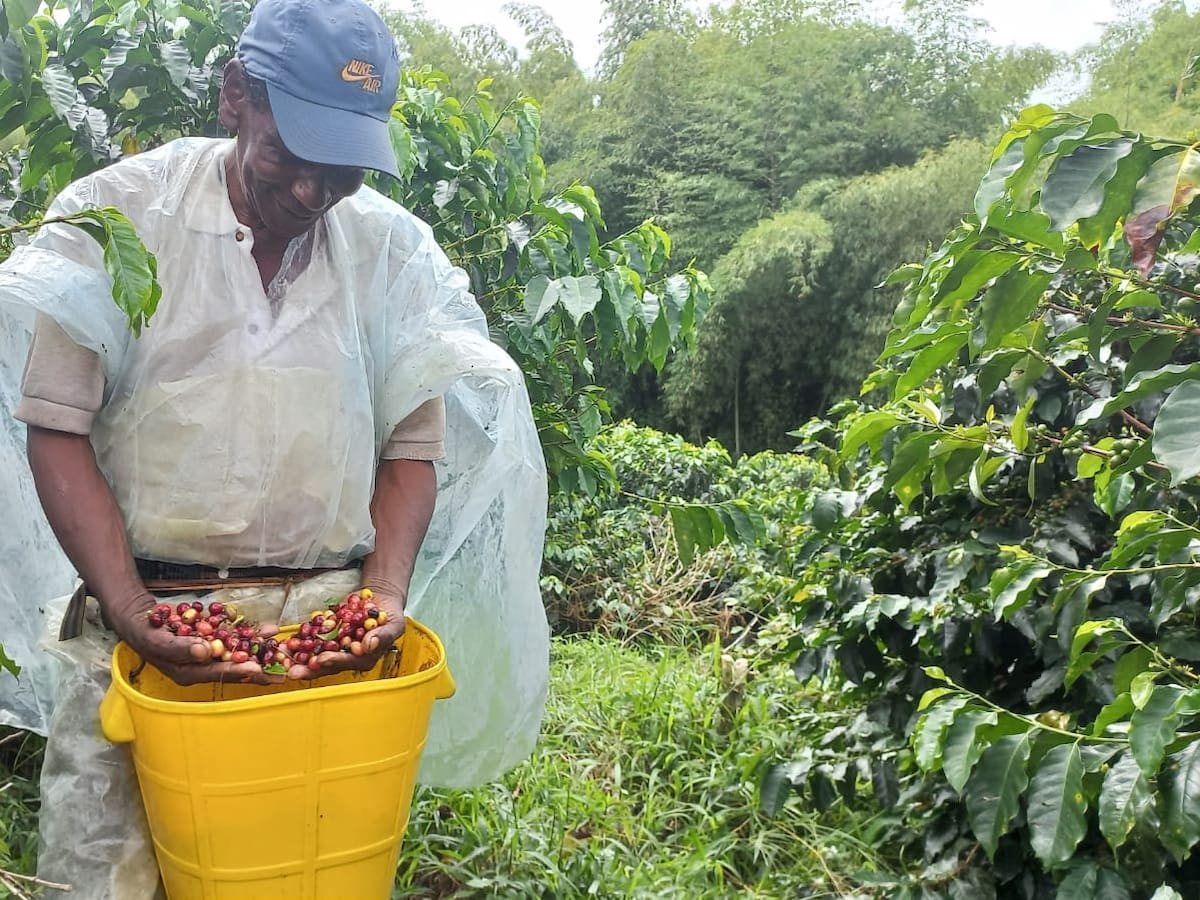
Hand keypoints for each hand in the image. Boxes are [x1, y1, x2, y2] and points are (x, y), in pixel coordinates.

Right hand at [103, 587, 284, 686]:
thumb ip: (181, 649)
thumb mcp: (158, 641)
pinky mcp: (212, 638)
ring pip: (239, 652)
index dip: (238, 671)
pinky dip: (249, 633)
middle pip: (234, 668)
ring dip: (259, 648)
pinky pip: (234, 637)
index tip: (257, 668)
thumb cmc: (145, 633)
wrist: (140, 618)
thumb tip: (204, 653)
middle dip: (258, 667)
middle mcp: (202, 666)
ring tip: (281, 647)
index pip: (217, 674)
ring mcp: (208, 652)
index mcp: (189, 673)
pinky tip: (267, 629)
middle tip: (282, 671)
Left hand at [286, 582, 407, 680]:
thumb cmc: (390, 616)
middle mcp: (347, 657)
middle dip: (308, 668)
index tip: (321, 659)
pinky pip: (310, 639)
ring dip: (297, 657)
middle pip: (327, 665)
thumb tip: (369, 645)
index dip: (334, 661)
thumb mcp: (393, 624)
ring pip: (314, 654)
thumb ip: (382, 636)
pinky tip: (284, 643)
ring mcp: (335, 647)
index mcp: (364, 659)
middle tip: (292, 671)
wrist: (380, 600)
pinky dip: (298, 641)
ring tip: (282, 658)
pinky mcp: (326, 636)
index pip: (348, 662)